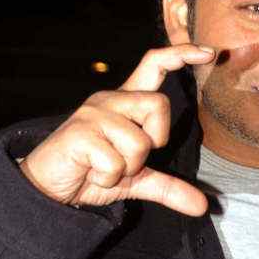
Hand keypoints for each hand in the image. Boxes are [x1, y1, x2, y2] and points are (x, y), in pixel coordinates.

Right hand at [19, 43, 214, 215]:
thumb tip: (202, 206)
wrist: (48, 189)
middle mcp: (111, 100)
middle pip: (159, 105)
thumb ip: (170, 187)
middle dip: (154, 139)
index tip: (209, 52)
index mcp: (126, 102)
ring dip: (128, 167)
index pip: (155, 64)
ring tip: (104, 167)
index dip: (182, 55)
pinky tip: (90, 173)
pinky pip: (116, 162)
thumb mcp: (136, 180)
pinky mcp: (79, 133)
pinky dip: (108, 178)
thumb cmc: (92, 173)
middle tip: (129, 157)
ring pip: (140, 141)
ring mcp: (94, 114)